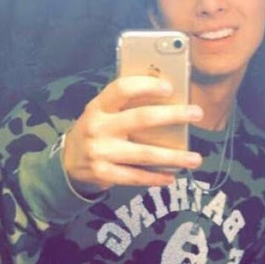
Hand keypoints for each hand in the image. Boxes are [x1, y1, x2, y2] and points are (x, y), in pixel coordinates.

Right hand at [63, 76, 202, 193]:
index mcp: (98, 106)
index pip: (122, 89)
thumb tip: (165, 98)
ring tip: (195, 158)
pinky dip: (156, 177)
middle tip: (197, 113)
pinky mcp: (104, 173)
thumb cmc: (94, 130)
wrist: (67, 162)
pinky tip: (172, 176)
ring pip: (144, 154)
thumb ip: (123, 105)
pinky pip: (135, 177)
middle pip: (141, 119)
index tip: (169, 87)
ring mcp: (101, 152)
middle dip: (173, 115)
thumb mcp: (100, 112)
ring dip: (173, 157)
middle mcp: (98, 127)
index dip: (146, 86)